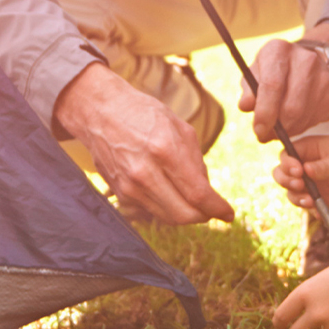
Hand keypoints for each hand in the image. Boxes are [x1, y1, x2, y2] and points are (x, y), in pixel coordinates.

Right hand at [54, 62, 234, 225]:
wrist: (99, 111)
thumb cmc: (143, 114)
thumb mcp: (179, 127)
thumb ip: (196, 162)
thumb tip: (208, 194)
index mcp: (164, 150)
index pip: (198, 195)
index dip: (218, 209)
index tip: (228, 213)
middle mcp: (144, 172)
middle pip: (184, 215)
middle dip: (204, 216)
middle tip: (212, 210)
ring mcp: (129, 185)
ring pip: (168, 217)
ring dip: (185, 214)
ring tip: (192, 200)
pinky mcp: (120, 192)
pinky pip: (151, 211)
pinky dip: (166, 207)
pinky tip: (170, 193)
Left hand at [238, 37, 328, 142]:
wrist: (305, 61)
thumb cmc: (272, 69)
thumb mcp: (255, 73)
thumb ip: (248, 90)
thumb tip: (245, 106)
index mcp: (279, 50)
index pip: (272, 86)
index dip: (264, 112)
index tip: (258, 130)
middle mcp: (305, 60)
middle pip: (291, 106)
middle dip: (277, 127)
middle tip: (264, 136)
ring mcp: (323, 76)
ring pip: (304, 116)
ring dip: (288, 130)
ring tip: (276, 130)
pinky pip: (316, 120)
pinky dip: (301, 127)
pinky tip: (292, 122)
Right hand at [273, 134, 328, 210]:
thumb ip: (324, 166)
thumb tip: (305, 170)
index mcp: (307, 150)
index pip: (286, 156)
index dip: (287, 164)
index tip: (298, 171)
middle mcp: (304, 166)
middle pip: (282, 174)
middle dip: (287, 181)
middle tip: (300, 185)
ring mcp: (311, 183)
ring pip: (292, 192)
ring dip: (296, 197)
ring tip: (309, 201)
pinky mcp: (320, 197)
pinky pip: (308, 205)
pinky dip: (310, 210)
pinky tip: (319, 212)